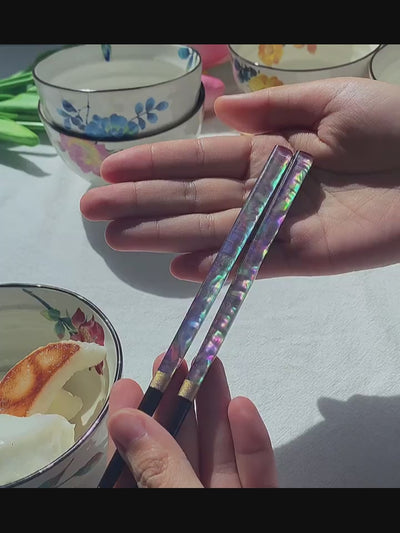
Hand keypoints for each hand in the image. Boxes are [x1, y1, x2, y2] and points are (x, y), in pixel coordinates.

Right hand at [81, 77, 399, 281]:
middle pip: (192, 197)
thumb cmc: (396, 128)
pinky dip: (216, 267)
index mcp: (270, 149)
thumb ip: (275, 109)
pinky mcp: (302, 256)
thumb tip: (221, 108)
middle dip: (142, 202)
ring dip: (163, 235)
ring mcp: (279, 225)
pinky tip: (178, 268)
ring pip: (211, 231)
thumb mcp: (333, 101)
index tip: (112, 168)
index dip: (156, 163)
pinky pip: (251, 262)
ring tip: (118, 238)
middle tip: (94, 210)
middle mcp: (264, 189)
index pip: (200, 157)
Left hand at [107, 355, 276, 487]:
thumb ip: (159, 469)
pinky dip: (251, 440)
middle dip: (178, 401)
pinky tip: (242, 406)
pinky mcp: (258, 501)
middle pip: (180, 448)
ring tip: (210, 363)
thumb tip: (125, 420)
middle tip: (175, 360)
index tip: (129, 384)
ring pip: (219, 451)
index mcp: (155, 504)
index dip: (131, 422)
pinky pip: (256, 471)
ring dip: (215, 406)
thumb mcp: (182, 505)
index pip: (133, 462)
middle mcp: (188, 498)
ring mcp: (226, 499)